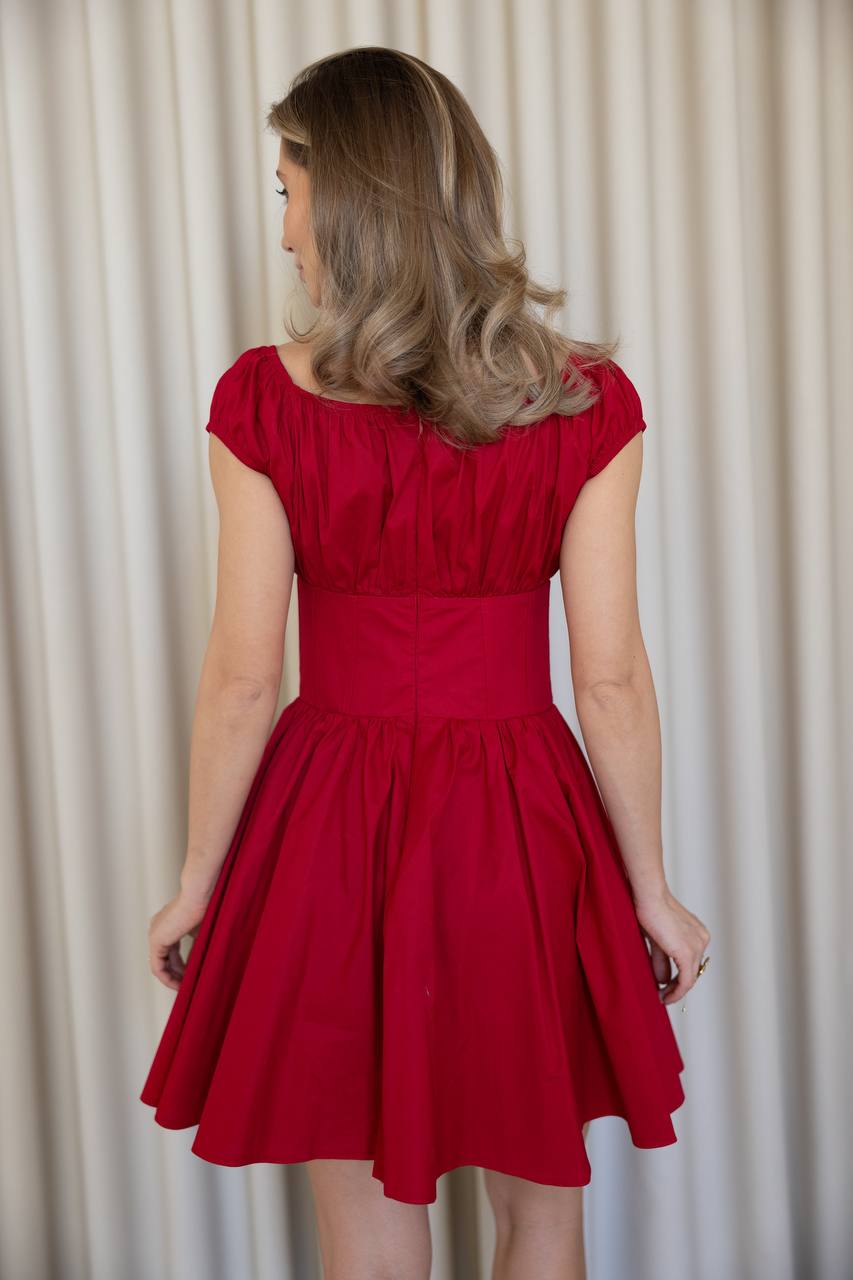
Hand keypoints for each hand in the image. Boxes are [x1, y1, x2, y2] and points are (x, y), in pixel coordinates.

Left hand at [147, 888, 210, 990]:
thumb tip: (197, 967)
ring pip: (160, 965)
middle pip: (165, 958)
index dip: (181, 965)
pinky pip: (158, 967)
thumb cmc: (206, 906)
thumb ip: (196, 948)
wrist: (200, 893)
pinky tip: (180, 985)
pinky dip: (168, 978)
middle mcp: (158, 928)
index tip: (193, 974)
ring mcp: (155, 934)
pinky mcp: (156, 940)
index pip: (171, 950)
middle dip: (177, 974)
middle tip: (189, 984)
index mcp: (168, 923)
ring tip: (186, 987)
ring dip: (173, 978)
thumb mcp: (201, 931)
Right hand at [633, 885, 710, 1005]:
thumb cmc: (650, 910)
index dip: (681, 976)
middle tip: (664, 995)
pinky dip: (676, 992)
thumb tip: (662, 981)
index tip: (667, 986)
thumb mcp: (658, 940)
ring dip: (676, 991)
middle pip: (692, 970)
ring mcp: (697, 947)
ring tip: (663, 998)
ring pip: (690, 978)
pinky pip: (685, 981)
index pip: (692, 961)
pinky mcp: (687, 954)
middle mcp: (702, 940)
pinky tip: (665, 997)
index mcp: (698, 933)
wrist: (650, 897)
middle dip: (678, 985)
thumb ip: (662, 960)